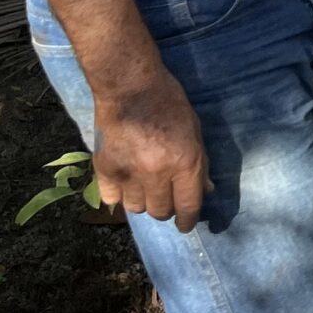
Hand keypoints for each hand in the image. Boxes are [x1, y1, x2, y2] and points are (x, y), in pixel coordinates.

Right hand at [92, 65, 211, 231]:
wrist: (130, 87)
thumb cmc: (170, 104)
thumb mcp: (195, 132)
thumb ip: (200, 165)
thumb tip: (206, 191)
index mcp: (185, 163)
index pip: (188, 206)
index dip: (187, 220)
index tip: (185, 225)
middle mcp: (157, 173)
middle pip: (161, 212)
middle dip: (166, 208)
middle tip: (164, 197)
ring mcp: (129, 173)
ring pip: (136, 209)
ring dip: (142, 202)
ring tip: (144, 186)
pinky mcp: (105, 169)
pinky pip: (111, 199)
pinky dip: (118, 195)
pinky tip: (124, 183)